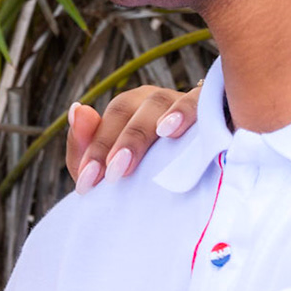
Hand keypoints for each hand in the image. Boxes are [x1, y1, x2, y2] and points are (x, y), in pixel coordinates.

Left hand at [66, 83, 201, 192]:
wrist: (203, 190)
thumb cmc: (150, 177)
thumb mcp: (111, 167)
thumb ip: (85, 146)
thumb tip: (76, 110)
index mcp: (131, 109)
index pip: (109, 119)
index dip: (95, 148)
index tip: (86, 182)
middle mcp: (155, 101)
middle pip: (131, 109)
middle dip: (118, 142)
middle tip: (112, 174)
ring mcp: (183, 103)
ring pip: (160, 103)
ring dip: (142, 129)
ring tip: (132, 157)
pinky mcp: (213, 111)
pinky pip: (199, 102)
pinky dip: (184, 112)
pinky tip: (171, 130)